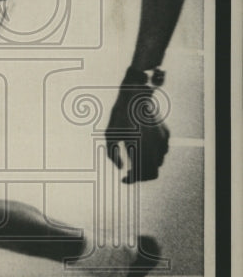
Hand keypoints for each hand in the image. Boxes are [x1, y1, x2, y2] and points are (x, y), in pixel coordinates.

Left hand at [105, 68, 169, 183]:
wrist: (135, 96)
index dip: (133, 180)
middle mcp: (155, 146)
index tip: (124, 178)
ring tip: (135, 160)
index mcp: (142, 148)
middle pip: (153, 173)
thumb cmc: (119, 116)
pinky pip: (162, 151)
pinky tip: (143, 149)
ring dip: (147, 165)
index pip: (143, 174)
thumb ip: (113, 155)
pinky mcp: (166, 134)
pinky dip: (153, 154)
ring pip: (159, 163)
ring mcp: (163, 140)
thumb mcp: (109, 135)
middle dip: (141, 176)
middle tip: (130, 173)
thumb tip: (122, 168)